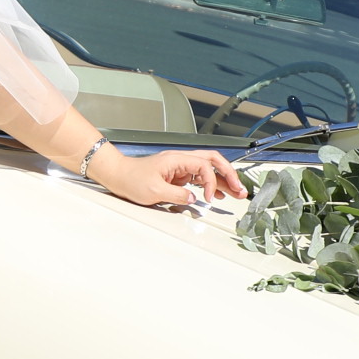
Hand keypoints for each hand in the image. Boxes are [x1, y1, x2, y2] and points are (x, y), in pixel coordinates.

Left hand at [91, 147, 248, 210]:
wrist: (118, 175)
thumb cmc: (131, 179)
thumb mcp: (153, 190)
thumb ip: (177, 194)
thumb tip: (194, 198)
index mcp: (177, 159)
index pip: (204, 166)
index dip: (211, 182)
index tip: (208, 198)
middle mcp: (181, 160)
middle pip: (213, 162)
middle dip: (229, 174)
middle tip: (240, 189)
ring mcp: (180, 167)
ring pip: (208, 170)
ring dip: (223, 181)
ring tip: (236, 192)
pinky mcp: (177, 176)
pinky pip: (199, 178)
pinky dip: (210, 185)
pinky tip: (217, 194)